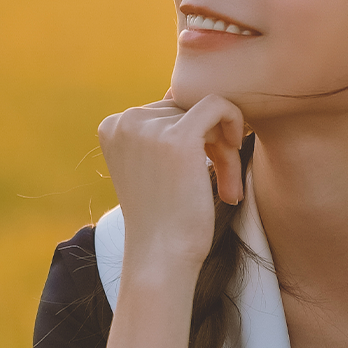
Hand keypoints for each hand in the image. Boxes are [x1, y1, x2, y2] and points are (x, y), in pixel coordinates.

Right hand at [97, 95, 248, 267]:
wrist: (162, 257)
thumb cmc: (164, 218)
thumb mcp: (151, 166)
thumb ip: (160, 128)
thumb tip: (179, 90)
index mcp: (112, 125)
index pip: (165, 109)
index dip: (193, 138)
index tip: (204, 174)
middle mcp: (125, 121)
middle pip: (186, 108)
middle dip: (210, 143)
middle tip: (223, 184)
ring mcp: (149, 127)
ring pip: (205, 112)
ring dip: (223, 147)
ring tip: (227, 186)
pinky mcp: (179, 136)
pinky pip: (219, 105)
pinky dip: (234, 122)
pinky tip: (235, 154)